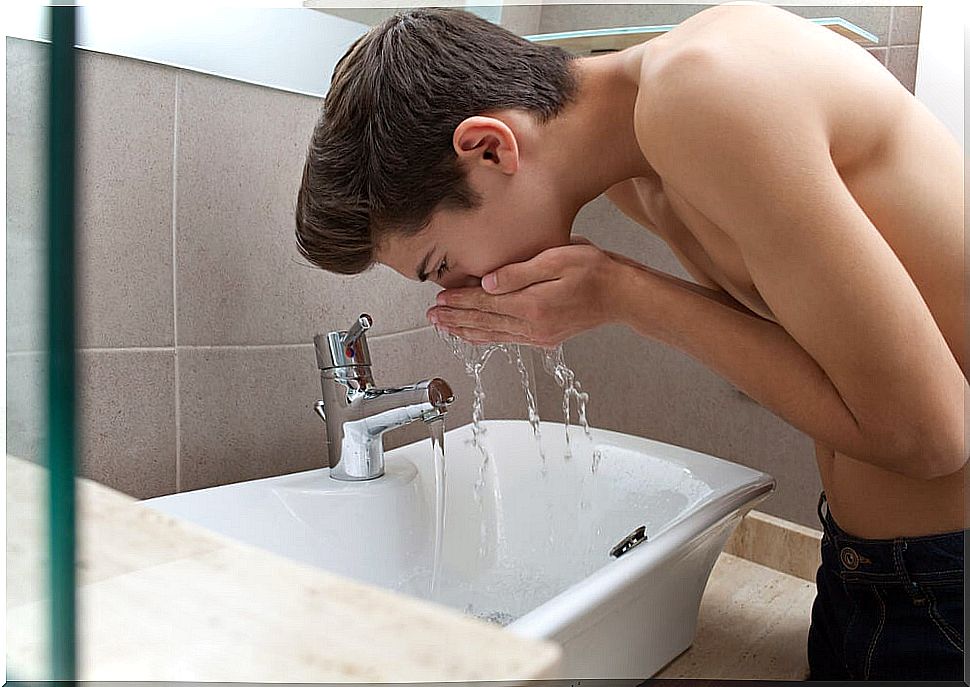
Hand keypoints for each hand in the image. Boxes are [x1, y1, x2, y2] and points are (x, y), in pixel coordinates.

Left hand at [427, 236, 641, 346]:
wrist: (623, 296)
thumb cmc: (595, 271)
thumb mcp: (557, 259)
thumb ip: (520, 271)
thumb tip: (487, 282)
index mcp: (532, 305)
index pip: (485, 303)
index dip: (459, 300)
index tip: (439, 299)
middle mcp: (533, 326)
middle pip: (484, 322)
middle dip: (455, 319)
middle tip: (431, 317)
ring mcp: (539, 335)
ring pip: (493, 335)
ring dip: (466, 331)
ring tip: (444, 327)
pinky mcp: (545, 338)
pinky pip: (507, 339)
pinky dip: (487, 338)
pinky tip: (475, 336)